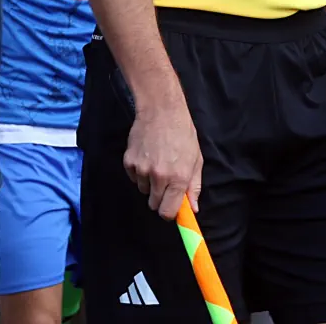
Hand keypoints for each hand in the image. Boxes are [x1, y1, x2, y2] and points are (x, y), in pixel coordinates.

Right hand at [123, 99, 203, 220]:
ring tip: (158, 162)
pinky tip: (147, 156)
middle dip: (160, 197)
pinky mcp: (129, 162)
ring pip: (143, 190)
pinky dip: (139, 172)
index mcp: (178, 178)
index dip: (169, 212)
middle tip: (166, 181)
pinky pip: (133, 178)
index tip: (171, 208)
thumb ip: (194, 186)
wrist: (162, 111)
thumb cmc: (183, 134)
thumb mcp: (196, 160)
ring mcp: (142, 170)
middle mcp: (159, 177)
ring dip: (150, 183)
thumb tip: (193, 209)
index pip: (167, 212)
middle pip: (154, 204)